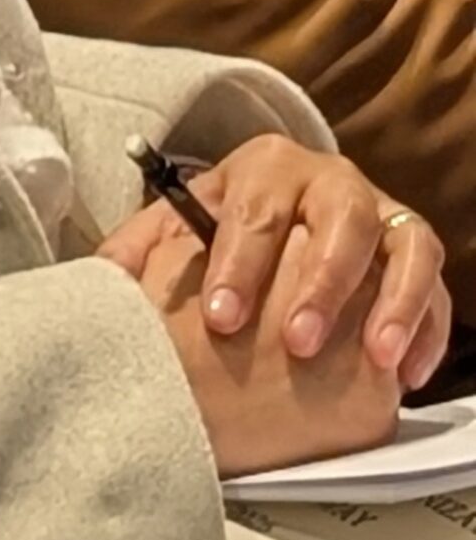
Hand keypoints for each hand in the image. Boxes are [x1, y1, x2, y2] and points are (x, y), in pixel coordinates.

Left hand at [99, 136, 448, 475]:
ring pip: (404, 246)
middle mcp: (332, 182)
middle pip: (341, 220)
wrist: (280, 218)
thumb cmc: (223, 232)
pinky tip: (408, 372)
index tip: (221, 319)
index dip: (238, 265)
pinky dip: (429, 327)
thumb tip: (102, 275)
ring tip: (376, 357)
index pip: (256, 211)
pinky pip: (437, 285)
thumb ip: (140, 249)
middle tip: (298, 342)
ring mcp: (382, 215)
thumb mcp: (177, 231)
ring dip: (394, 302)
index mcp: (267, 168)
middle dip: (322, 283)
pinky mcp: (415, 253)